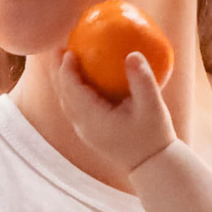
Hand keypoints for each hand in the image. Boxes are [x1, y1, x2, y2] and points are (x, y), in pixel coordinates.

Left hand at [51, 50, 176, 177]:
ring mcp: (85, 130)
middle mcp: (83, 125)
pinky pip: (76, 105)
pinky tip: (85, 76)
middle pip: (62, 94)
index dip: (66, 69)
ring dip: (63, 79)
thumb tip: (133, 53)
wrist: (152, 165)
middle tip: (57, 46)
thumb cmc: (154, 136)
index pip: (71, 90)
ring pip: (66, 101)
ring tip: (65, 58)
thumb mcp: (152, 107)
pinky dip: (74, 89)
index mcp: (93, 119)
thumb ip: (142, 80)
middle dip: (57, 70)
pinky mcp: (91, 131)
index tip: (69, 48)